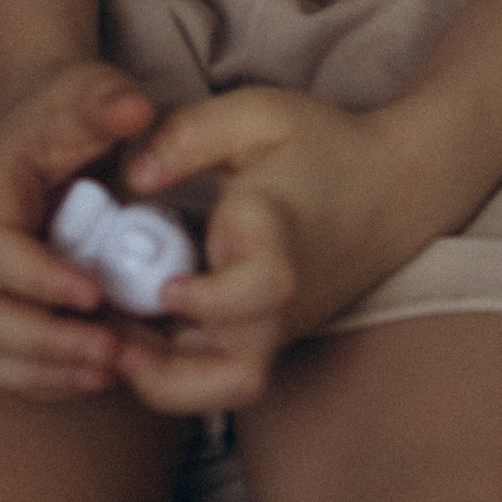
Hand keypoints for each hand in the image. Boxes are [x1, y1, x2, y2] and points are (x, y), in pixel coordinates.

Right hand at [0, 58, 162, 397]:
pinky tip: (93, 376)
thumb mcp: (91, 91)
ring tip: (108, 370)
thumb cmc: (66, 111)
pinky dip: (40, 379)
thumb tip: (137, 110)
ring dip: (43, 371)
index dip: (40, 279)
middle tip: (112, 349)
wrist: (38, 121)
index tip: (96, 293)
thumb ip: (110, 101)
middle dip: (46, 341)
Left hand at [111, 89, 421, 417]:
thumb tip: (135, 178)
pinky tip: (130, 330)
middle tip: (109, 337)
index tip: (168, 287)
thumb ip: (190, 135)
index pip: (260, 286)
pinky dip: (170, 369)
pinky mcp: (266, 338)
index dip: (212, 297)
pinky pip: (216, 374)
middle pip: (238, 372)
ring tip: (112, 342)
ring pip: (224, 388)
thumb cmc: (321, 147)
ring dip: (162, 381)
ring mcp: (275, 327)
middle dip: (164, 371)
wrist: (391, 191)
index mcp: (276, 236)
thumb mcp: (258, 113)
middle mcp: (278, 299)